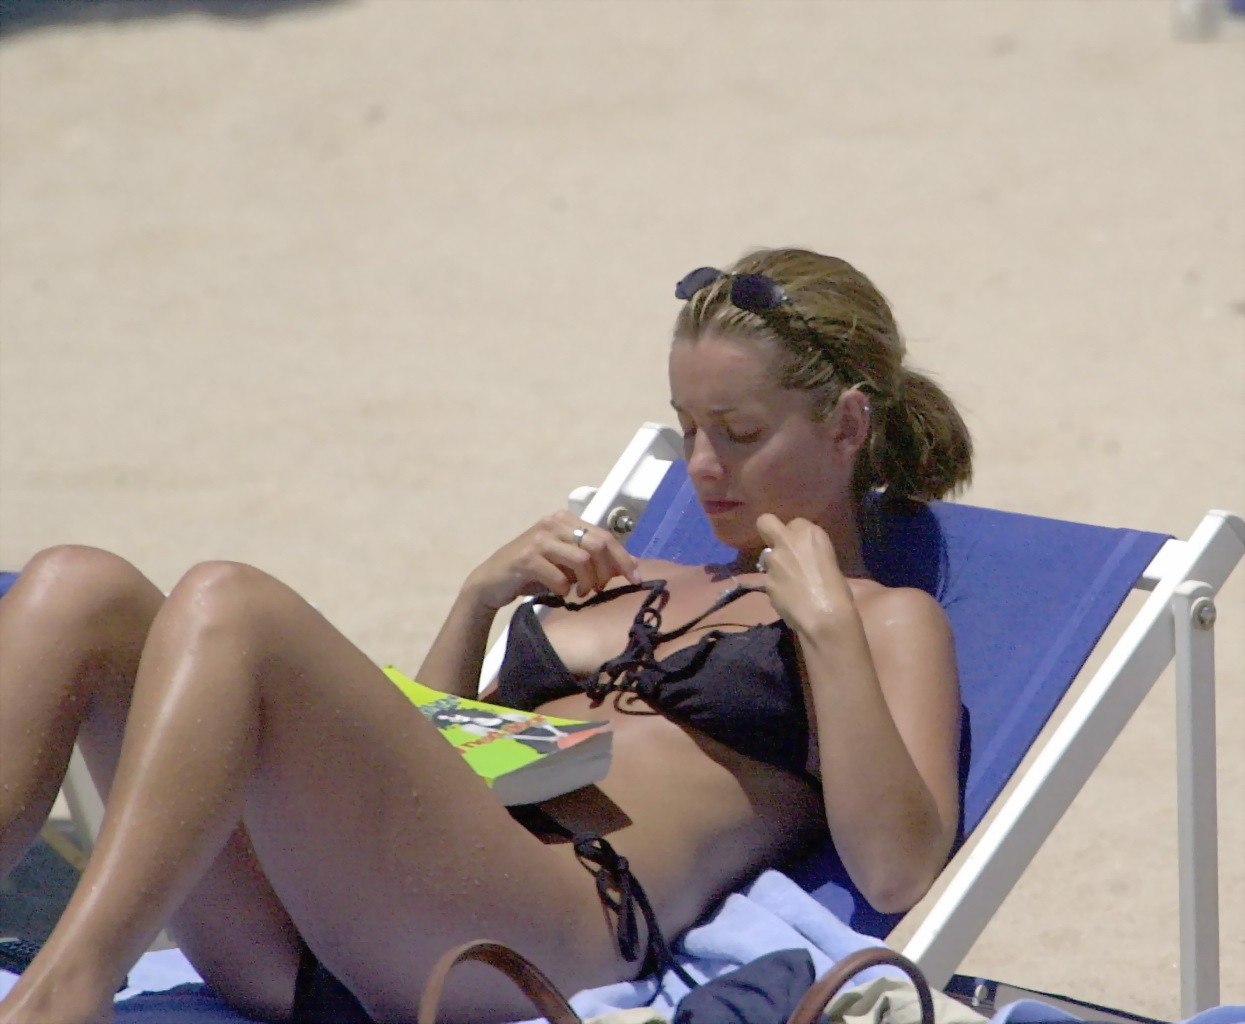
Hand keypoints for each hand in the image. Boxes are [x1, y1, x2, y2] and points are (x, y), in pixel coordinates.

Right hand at [463, 511, 642, 610]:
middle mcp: (553, 522)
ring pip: (583, 560)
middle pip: (598, 545)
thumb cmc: (532, 572)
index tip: (636, 578)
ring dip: (587, 583)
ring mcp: (540, 539)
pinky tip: (560, 594)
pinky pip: (560, 578)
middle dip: (608, 572)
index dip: (625, 558)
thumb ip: (590, 559)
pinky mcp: (527, 557)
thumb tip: (627, 567)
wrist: (491, 581)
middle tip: (602, 589)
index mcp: (565, 519)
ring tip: (582, 594)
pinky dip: (565, 590)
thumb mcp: (564, 561)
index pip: (605, 536)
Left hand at [755, 513, 857, 633]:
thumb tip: (802, 560)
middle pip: (766, 522)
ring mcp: (774, 561)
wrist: (825, 616)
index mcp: (810, 533)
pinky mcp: (766, 581)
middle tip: (776, 545)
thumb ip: (810, 554)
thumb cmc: (839, 591)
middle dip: (768, 530)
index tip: (803, 548)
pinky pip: (768, 580)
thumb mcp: (829, 562)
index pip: (796, 523)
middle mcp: (788, 541)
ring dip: (774, 566)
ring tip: (788, 583)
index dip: (797, 536)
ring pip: (766, 556)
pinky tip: (786, 598)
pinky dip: (775, 586)